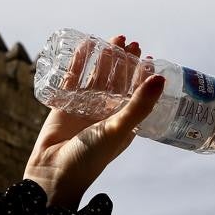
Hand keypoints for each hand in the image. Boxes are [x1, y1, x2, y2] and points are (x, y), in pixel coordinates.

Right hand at [23, 35, 165, 208]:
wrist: (53, 174)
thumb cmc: (90, 159)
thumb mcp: (119, 130)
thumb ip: (139, 105)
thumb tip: (160, 78)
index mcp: (123, 123)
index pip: (137, 93)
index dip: (142, 76)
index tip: (148, 57)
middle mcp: (106, 114)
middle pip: (117, 81)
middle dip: (124, 62)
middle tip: (132, 42)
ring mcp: (85, 108)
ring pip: (96, 77)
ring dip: (104, 59)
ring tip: (113, 40)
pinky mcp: (64, 105)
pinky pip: (73, 79)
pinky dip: (79, 62)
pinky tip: (85, 46)